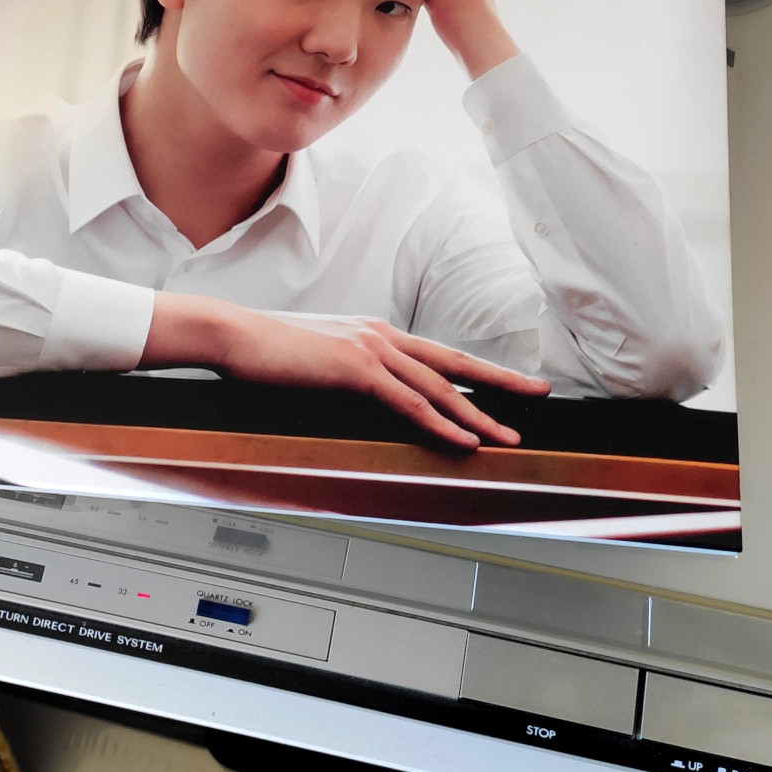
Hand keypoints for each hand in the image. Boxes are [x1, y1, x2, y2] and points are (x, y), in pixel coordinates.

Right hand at [143, 294, 549, 449]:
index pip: (435, 353)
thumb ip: (347, 374)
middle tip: (536, 394)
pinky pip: (410, 402)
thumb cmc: (266, 351)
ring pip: (438, 386)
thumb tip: (363, 396)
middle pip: (452, 363)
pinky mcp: (357, 370)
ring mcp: (371, 349)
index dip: (473, 369)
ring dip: (478, 414)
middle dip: (498, 382)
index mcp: (372, 332)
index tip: (503, 381)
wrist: (235, 336)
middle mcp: (380, 335)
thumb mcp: (317, 361)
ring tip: (507, 435)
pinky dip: (441, 423)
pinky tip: (463, 439)